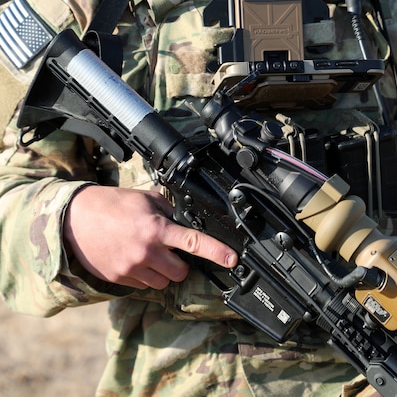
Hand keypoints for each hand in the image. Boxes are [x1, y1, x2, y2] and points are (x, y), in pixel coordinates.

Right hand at [63, 185, 237, 289]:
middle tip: (171, 249)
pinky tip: (135, 258)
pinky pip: (144, 285)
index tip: (232, 259)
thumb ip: (168, 210)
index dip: (217, 252)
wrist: (76, 219)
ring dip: (164, 271)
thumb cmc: (112, 205)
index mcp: (156, 228)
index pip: (194, 242)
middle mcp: (147, 251)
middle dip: (182, 262)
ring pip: (164, 282)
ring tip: (150, 252)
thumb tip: (186, 219)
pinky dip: (146, 275)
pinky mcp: (120, 279)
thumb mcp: (145, 199)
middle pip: (182, 271)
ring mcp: (132, 268)